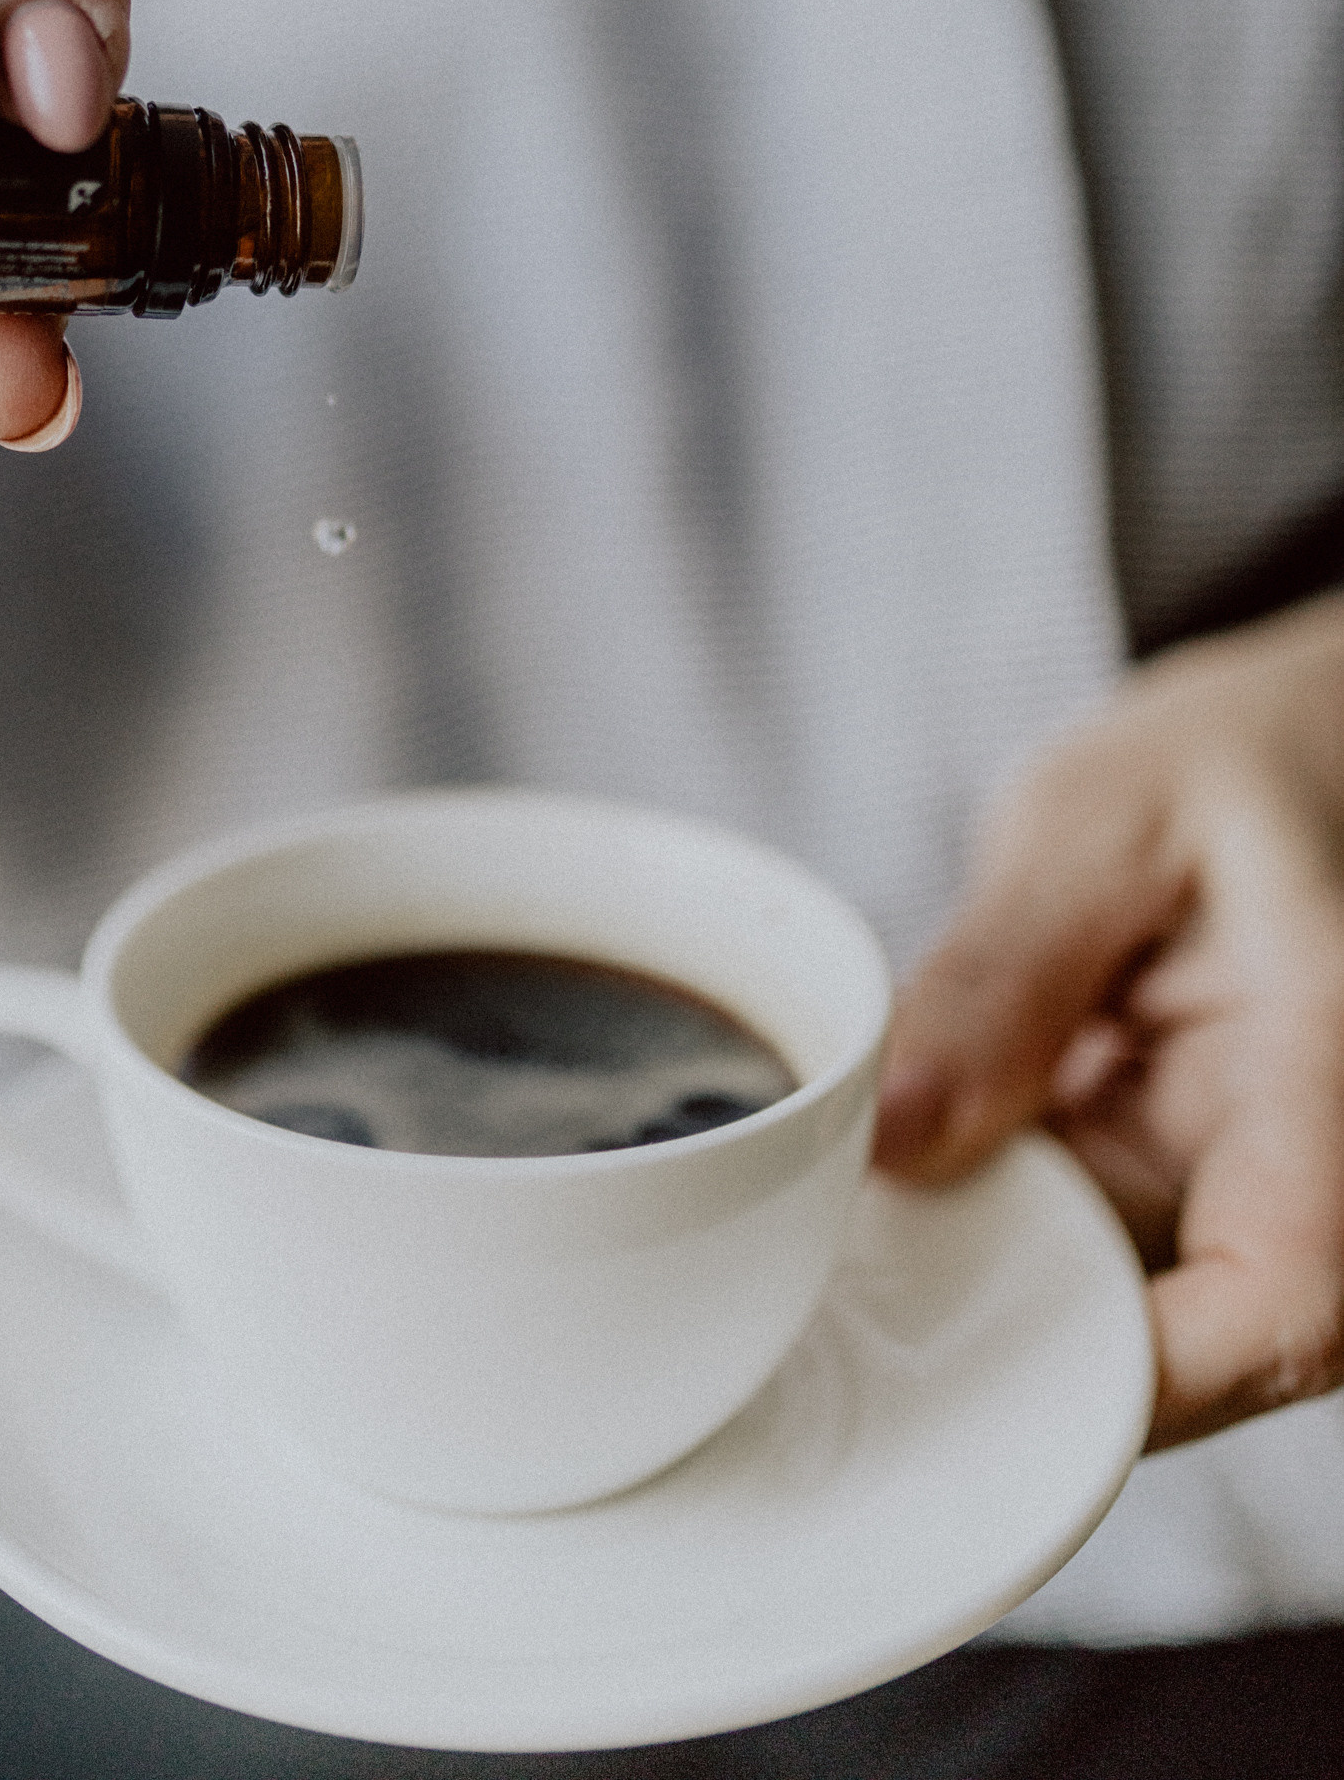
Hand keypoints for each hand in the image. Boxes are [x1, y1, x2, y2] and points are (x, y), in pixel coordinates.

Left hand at [875, 593, 1343, 1447]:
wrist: (1289, 758)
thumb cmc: (1220, 768)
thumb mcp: (1097, 822)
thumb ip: (1003, 977)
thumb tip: (892, 1139)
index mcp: (1329, 1075)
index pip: (1282, 1306)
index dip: (1134, 1372)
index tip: (953, 1343)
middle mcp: (1308, 1166)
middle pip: (1189, 1349)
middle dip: (1013, 1336)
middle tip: (834, 1285)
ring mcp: (1238, 1194)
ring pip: (1118, 1314)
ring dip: (986, 1279)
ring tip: (842, 1215)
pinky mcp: (1174, 1192)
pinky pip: (1081, 1254)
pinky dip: (987, 1226)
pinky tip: (897, 1174)